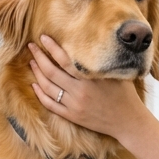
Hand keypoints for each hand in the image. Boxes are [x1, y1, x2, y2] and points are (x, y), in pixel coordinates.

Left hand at [28, 36, 144, 139]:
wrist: (128, 121)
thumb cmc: (125, 94)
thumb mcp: (116, 73)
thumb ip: (100, 62)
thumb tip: (88, 43)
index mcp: (90, 78)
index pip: (65, 59)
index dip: (51, 48)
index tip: (43, 38)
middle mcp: (79, 91)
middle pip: (51, 72)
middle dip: (39, 57)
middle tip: (31, 47)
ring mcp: (74, 105)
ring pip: (48, 87)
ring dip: (37, 73)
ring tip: (32, 62)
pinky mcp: (72, 116)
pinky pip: (50, 105)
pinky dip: (40, 94)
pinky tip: (34, 85)